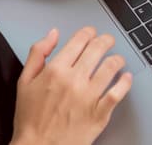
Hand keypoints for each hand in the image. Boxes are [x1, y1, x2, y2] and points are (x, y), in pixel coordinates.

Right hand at [11, 27, 132, 144]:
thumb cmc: (31, 119)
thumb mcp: (25, 81)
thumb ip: (38, 53)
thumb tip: (52, 34)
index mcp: (56, 70)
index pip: (79, 40)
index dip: (89, 32)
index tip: (91, 33)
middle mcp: (74, 80)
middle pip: (98, 48)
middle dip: (105, 40)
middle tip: (108, 41)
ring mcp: (89, 96)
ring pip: (111, 67)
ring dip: (117, 58)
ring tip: (118, 59)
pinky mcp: (100, 113)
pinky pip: (118, 92)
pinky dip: (125, 82)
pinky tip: (126, 78)